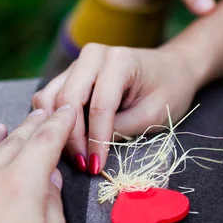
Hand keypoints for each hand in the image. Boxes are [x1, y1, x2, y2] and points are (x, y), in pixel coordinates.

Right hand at [32, 43, 200, 173]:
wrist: (172, 68)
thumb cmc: (168, 91)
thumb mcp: (152, 115)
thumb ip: (119, 129)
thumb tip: (88, 149)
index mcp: (119, 61)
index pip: (99, 105)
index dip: (95, 139)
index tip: (95, 167)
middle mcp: (92, 56)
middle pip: (67, 99)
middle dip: (72, 137)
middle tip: (83, 165)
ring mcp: (77, 63)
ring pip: (49, 98)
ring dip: (57, 129)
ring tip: (75, 155)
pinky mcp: (69, 74)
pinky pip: (49, 98)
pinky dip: (53, 121)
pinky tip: (67, 141)